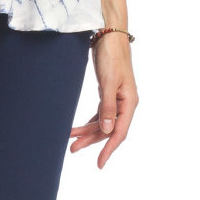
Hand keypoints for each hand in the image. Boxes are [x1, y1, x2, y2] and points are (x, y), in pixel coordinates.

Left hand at [69, 33, 136, 166]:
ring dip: (87, 130)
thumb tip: (107, 131)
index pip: (119, 132)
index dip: (109, 149)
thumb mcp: (107, 82)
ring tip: (70, 139)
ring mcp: (117, 98)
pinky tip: (79, 127)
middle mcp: (125, 103)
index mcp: (129, 102)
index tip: (99, 164)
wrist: (109, 35)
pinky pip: (101, 113)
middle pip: (109, 129)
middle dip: (91, 140)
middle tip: (72, 150)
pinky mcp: (108, 92)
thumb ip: (107, 107)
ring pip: (103, 122)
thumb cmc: (111, 56)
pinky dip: (90, 121)